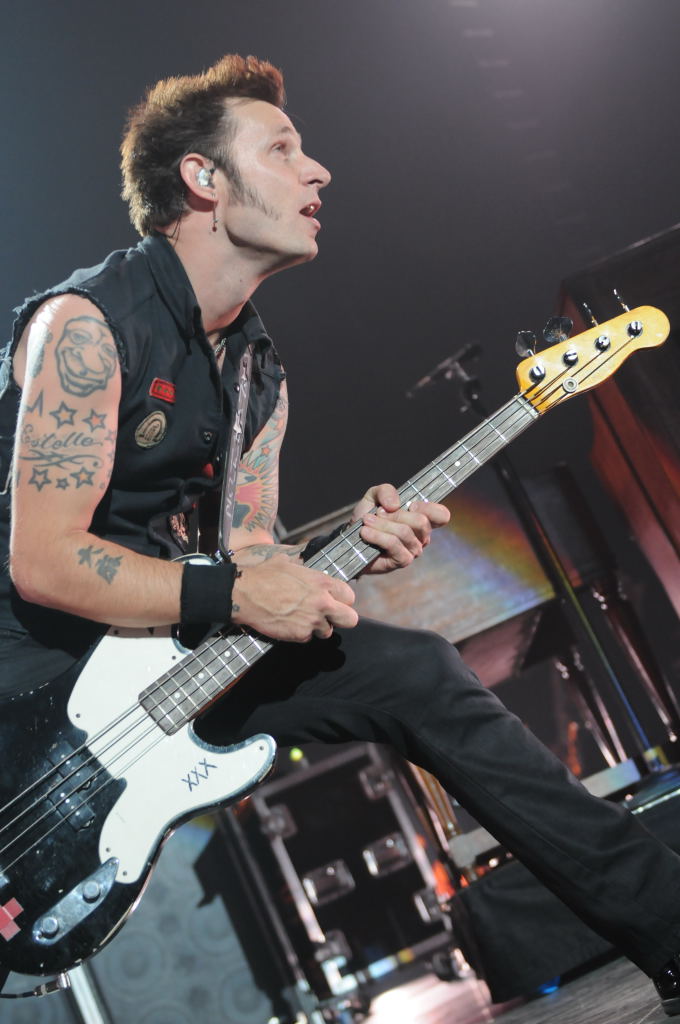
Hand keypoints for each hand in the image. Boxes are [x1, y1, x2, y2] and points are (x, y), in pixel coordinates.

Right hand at [231, 554, 357, 641]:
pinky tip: (289, 623)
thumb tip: (305, 566)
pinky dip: (300, 633)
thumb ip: (305, 569)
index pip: (350, 596)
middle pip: (350, 619)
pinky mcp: (300, 635)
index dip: (342, 600)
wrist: (245, 593)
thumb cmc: (264, 575)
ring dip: (317, 627)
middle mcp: (322, 603)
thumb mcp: (288, 563)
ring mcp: (312, 621)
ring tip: (301, 618)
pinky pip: (307, 638)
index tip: (334, 601)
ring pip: (327, 632)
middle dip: (341, 618)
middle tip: (328, 616)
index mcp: (322, 583)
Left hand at [352, 483, 449, 574]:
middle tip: (378, 513)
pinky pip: (393, 544)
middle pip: (421, 521)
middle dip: (396, 514)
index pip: (441, 515)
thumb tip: (395, 504)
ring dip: (381, 524)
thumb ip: (386, 491)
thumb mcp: (374, 497)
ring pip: (404, 532)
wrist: (352, 539)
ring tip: (366, 522)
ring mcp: (414, 550)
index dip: (428, 508)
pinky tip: (365, 532)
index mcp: (422, 518)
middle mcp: (422, 536)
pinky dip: (377, 535)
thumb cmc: (368, 517)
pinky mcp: (402, 561)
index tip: (410, 504)